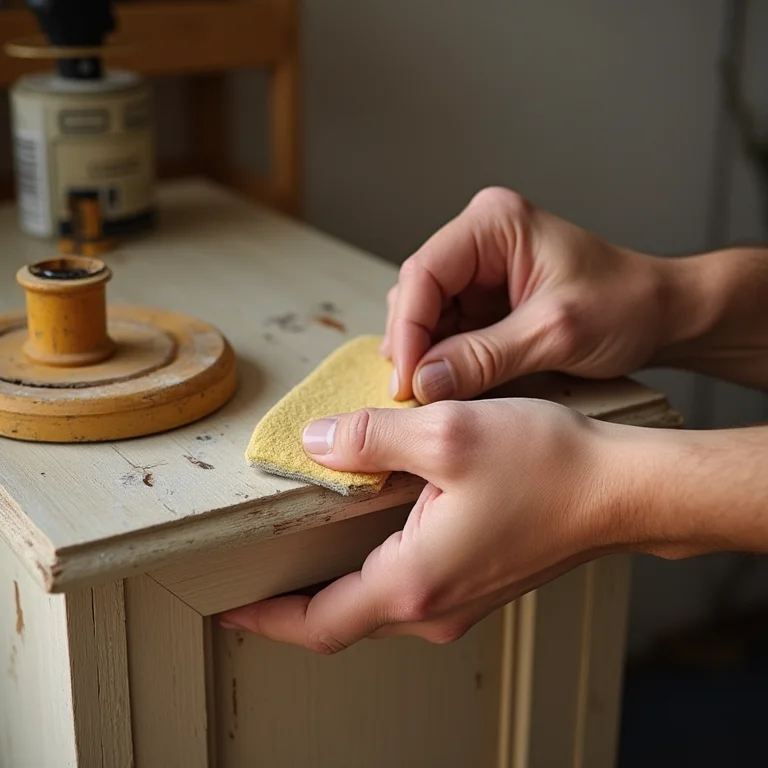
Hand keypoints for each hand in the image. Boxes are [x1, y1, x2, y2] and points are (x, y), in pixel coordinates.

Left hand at [219, 399, 637, 651]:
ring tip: (304, 556)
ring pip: (376, 607)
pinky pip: (409, 591)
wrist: (621, 490)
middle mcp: (435, 605)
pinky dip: (375, 572)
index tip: (229, 608)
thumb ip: (371, 439)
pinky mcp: (478, 582)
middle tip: (259, 577)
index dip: (266, 617)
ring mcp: (460, 600)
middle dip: (294, 605)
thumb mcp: (445, 434)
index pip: (317, 621)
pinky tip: (371, 534)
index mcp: (415, 580)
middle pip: (342, 621)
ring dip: (337, 588)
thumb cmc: (549, 467)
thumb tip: (320, 442)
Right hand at [382, 186, 677, 401]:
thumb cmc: (626, 304)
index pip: (426, 271)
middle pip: (419, 292)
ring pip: (427, 314)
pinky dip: (443, 359)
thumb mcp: (554, 333)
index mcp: (494, 223)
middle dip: (413, 344)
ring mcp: (480, 270)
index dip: (409, 327)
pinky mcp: (485, 300)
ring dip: (424, 354)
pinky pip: (448, 330)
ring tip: (428, 393)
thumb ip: (484, 357)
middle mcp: (480, 240)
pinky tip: (446, 384)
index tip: (407, 378)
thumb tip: (424, 382)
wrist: (662, 315)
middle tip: (412, 394)